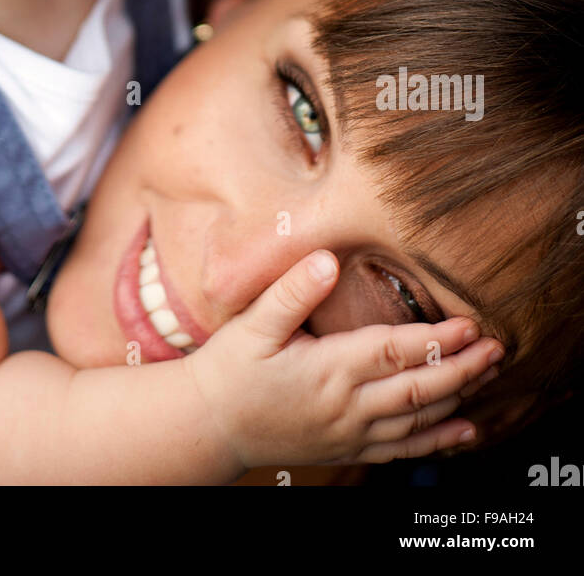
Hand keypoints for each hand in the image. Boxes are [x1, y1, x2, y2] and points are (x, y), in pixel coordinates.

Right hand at [184, 249, 501, 468]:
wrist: (211, 425)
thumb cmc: (230, 369)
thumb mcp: (252, 324)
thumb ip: (291, 291)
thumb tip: (325, 259)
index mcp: (327, 371)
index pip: (394, 353)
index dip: (435, 340)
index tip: (468, 324)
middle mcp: (347, 406)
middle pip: (419, 390)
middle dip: (462, 369)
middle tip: (497, 349)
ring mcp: (350, 433)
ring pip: (418, 420)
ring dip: (458, 398)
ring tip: (489, 375)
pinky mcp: (348, 448)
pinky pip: (403, 450)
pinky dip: (439, 441)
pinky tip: (466, 429)